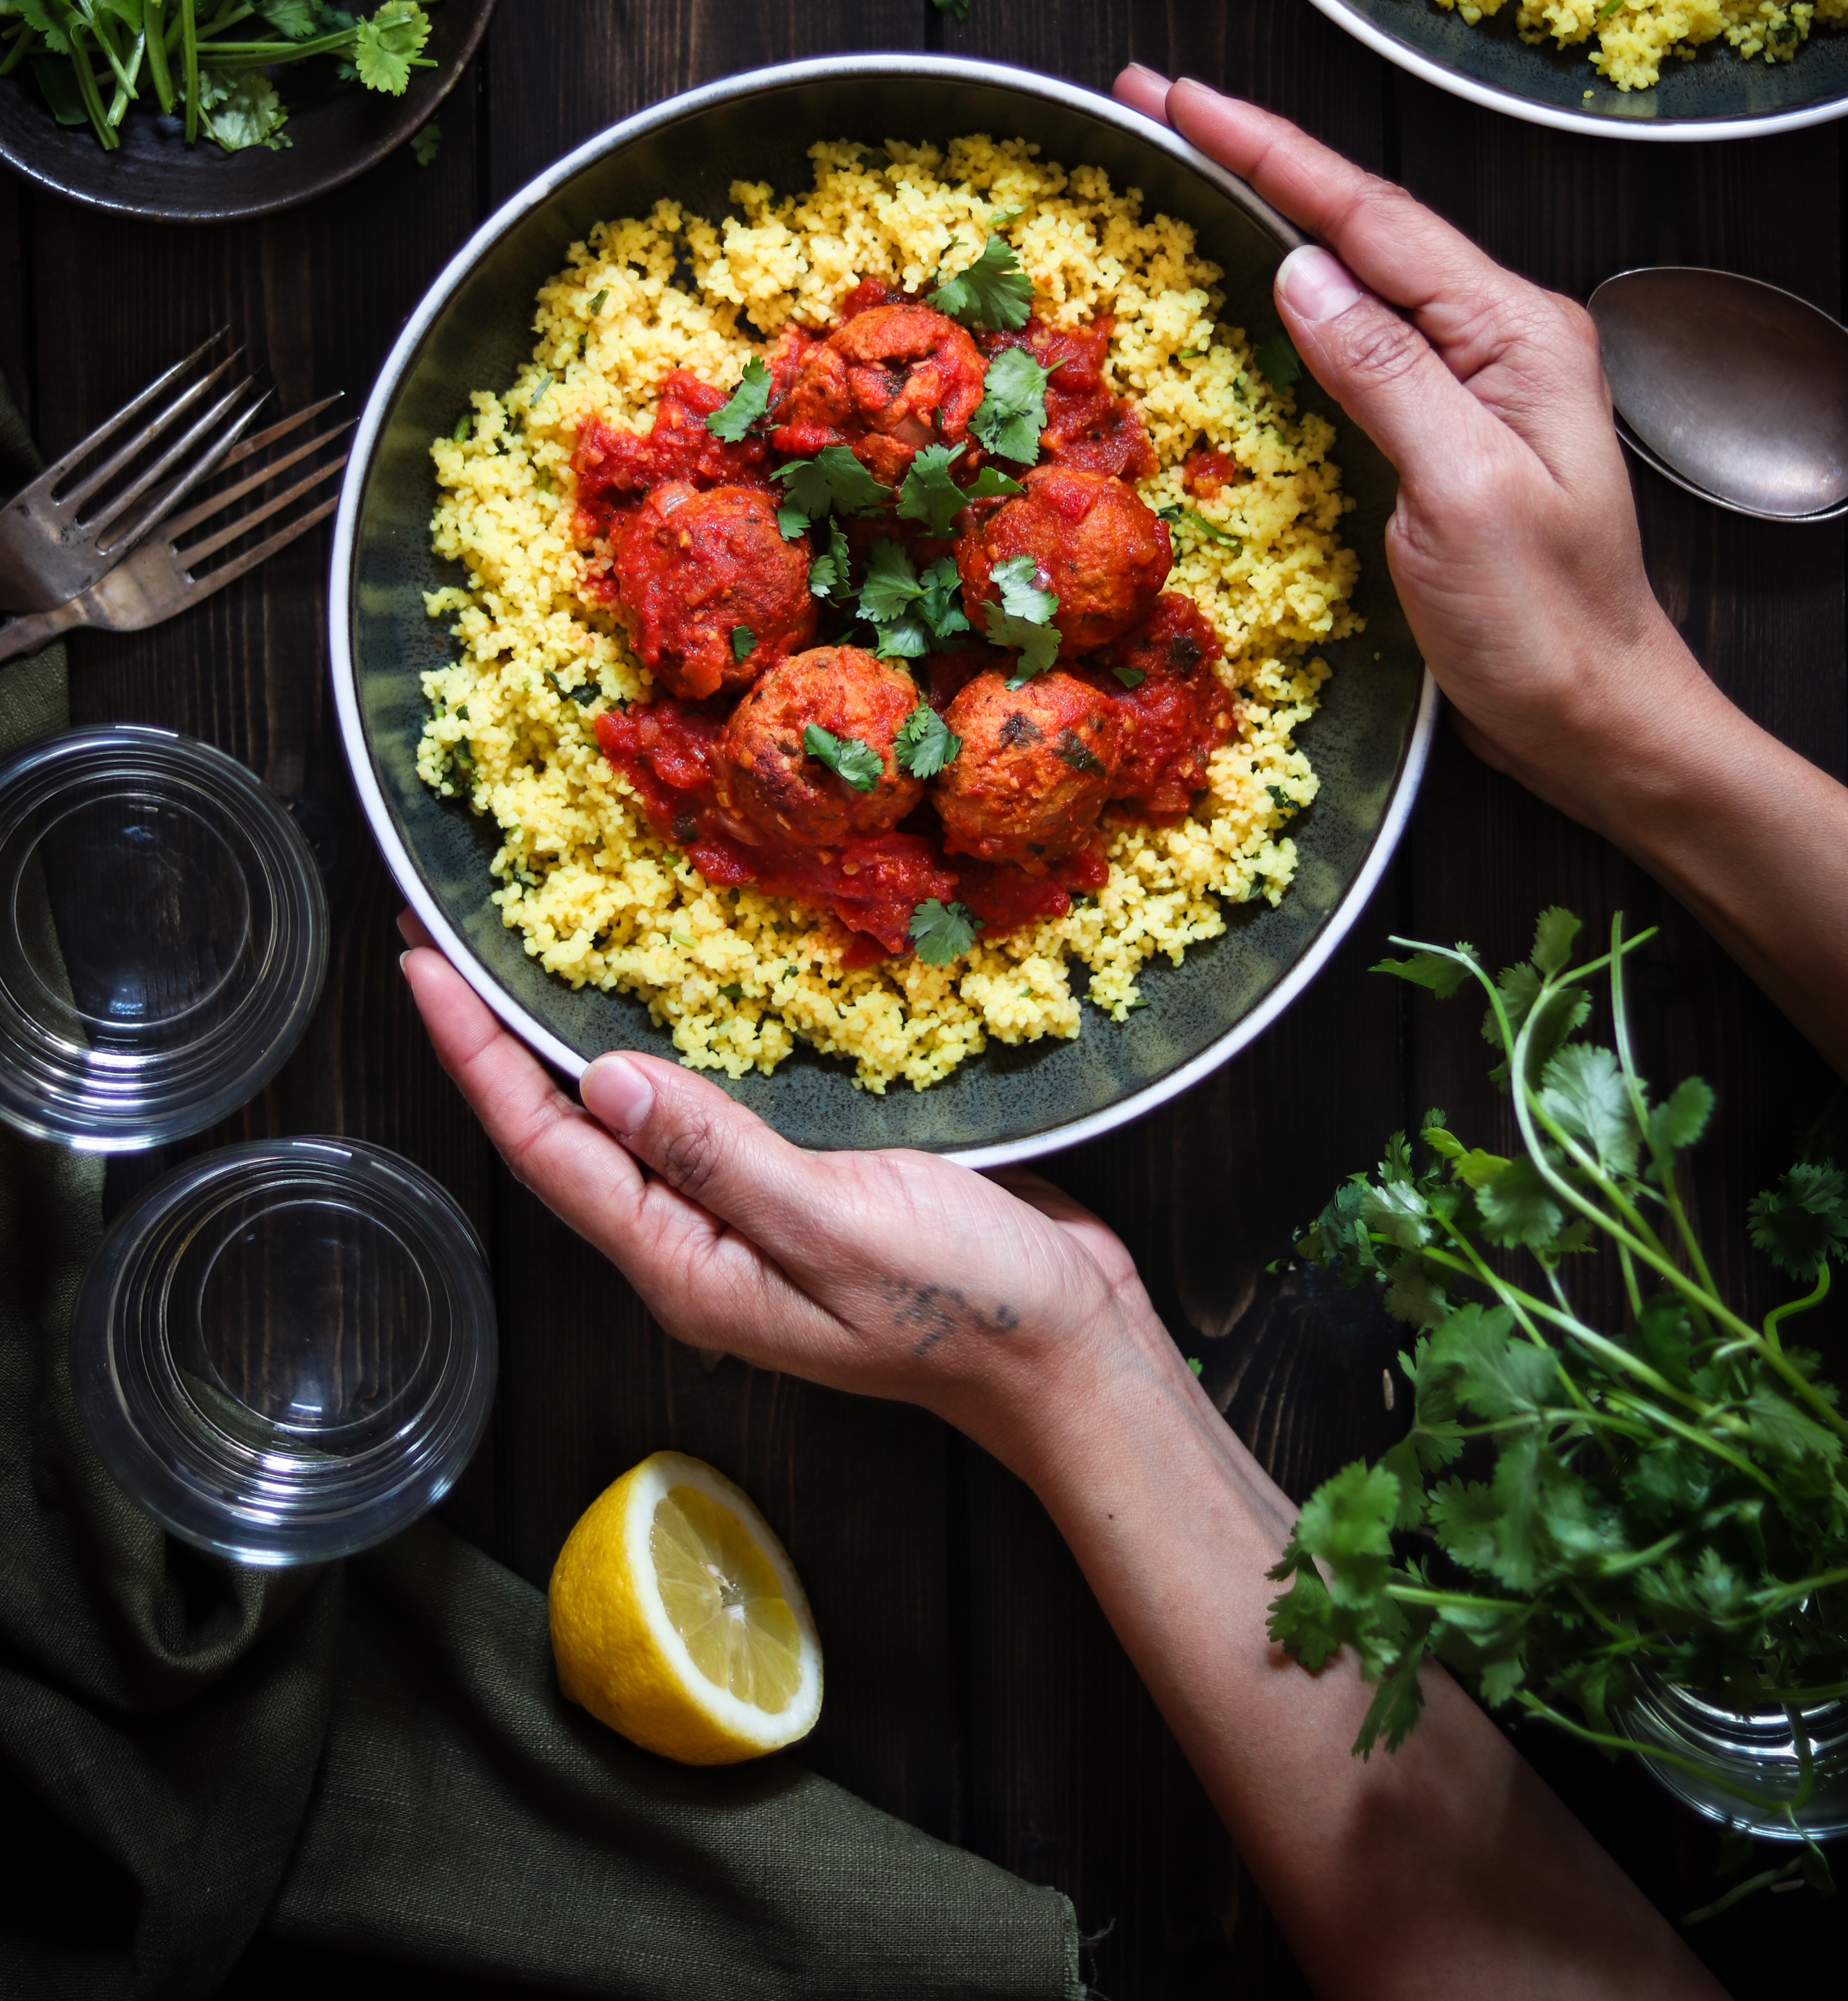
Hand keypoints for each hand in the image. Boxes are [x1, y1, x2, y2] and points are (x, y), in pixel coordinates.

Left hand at [399, 928, 1164, 1474]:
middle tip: (442, 929)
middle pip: (563, 1129)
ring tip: (525, 940)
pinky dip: (670, 1037)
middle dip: (495, 1032)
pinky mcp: (801, 1181)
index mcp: (684, 1265)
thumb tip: (601, 1080)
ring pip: (628, 1113)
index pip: (544, 1147)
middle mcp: (694, 1242)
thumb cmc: (966, 1305)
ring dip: (569, 1029)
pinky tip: (669, 983)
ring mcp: (745, 1214)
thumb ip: (719, 1157)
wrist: (1071, 1353)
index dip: (473, 1052)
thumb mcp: (838, 1229)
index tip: (418, 962)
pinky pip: (707, 1103)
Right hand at [1113, 68, 1713, 824]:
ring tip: (1186, 159)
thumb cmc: (1544, 624)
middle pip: (1361, 225)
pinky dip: (1293, 293)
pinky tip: (1253, 276)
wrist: (1596, 720)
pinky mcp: (1446, 426)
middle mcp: (1500, 336)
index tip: (1182, 100)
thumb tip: (1301, 271)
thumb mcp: (1462, 494)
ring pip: (1357, 271)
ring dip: (1267, 212)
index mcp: (1516, 333)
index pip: (1372, 218)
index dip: (1269, 152)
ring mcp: (1476, 380)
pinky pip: (1359, 336)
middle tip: (1153, 104)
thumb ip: (1386, 374)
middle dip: (1255, 158)